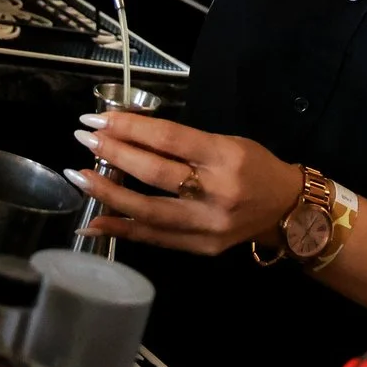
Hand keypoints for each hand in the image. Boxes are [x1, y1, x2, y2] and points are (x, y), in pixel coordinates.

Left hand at [68, 111, 303, 255]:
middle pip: (154, 173)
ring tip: (79, 177)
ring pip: (148, 211)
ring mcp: (208, 224)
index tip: (99, 119)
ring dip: (108, 194)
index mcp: (225, 156)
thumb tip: (129, 135)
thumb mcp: (227, 142)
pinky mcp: (201, 247)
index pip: (169, 139)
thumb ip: (183, 142)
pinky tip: (93, 222)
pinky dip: (120, 230)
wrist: (287, 209)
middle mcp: (217, 192)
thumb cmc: (255, 167)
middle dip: (114, 154)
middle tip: (85, 139)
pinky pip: (154, 239)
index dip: (130, 128)